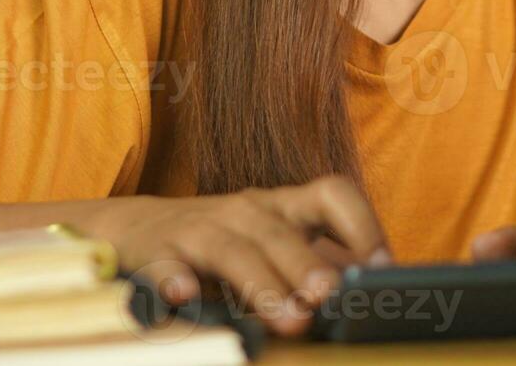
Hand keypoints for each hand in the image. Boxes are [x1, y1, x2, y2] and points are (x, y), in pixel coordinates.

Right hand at [76, 174, 390, 336]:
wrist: (134, 226)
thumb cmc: (223, 243)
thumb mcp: (270, 241)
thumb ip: (312, 263)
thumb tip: (371, 298)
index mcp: (283, 206)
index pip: (332, 194)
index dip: (362, 225)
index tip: (382, 266)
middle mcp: (246, 211)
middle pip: (283, 234)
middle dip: (309, 266)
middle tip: (331, 298)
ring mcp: (201, 229)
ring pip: (236, 253)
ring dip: (264, 287)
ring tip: (290, 321)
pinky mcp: (158, 253)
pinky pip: (167, 267)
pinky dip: (175, 282)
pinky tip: (186, 299)